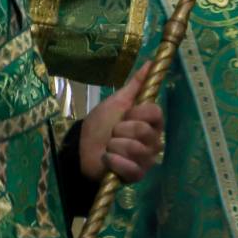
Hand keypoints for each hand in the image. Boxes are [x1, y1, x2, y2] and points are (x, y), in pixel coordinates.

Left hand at [80, 63, 163, 182]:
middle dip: (121, 130)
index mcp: (152, 122)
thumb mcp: (118, 101)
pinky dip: (114, 161)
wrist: (82, 147)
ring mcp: (146, 159)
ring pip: (135, 148)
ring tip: (108, 146)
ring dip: (114, 145)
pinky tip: (107, 158)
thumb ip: (137, 84)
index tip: (125, 114)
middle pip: (144, 131)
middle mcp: (153, 140)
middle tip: (113, 133)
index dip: (137, 113)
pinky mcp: (136, 175)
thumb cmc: (101, 123)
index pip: (155, 113)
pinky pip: (130, 167)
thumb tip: (150, 61)